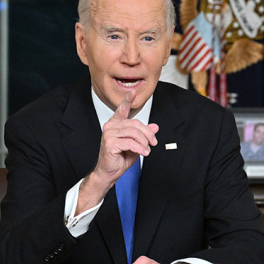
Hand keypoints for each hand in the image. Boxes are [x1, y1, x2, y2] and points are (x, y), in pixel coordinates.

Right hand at [78, 91, 158, 211]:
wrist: (109, 172)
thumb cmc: (120, 158)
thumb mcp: (136, 144)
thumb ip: (144, 134)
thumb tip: (155, 127)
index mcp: (115, 124)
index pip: (122, 109)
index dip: (128, 100)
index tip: (134, 91)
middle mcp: (110, 126)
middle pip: (135, 123)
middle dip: (147, 133)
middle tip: (153, 142)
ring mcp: (108, 134)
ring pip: (133, 133)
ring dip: (144, 142)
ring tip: (147, 150)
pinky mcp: (110, 143)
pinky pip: (130, 142)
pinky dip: (140, 148)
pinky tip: (144, 153)